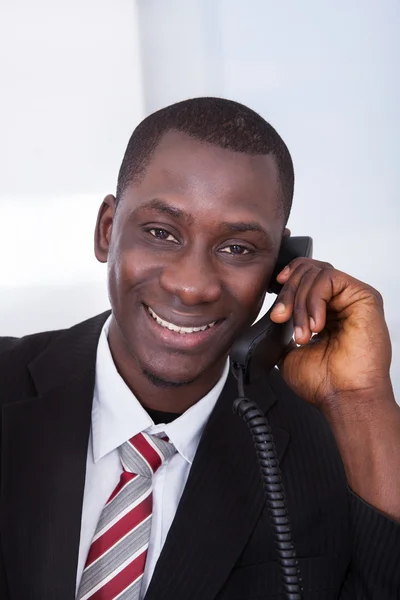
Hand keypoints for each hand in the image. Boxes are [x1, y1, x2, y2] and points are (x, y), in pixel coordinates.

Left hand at [270, 258, 392, 408]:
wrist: (344, 398)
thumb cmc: (325, 383)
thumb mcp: (289, 352)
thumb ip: (283, 330)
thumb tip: (271, 317)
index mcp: (327, 311)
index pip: (306, 277)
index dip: (288, 281)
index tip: (276, 302)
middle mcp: (341, 302)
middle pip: (308, 271)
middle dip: (288, 293)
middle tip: (281, 319)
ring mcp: (352, 298)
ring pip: (316, 273)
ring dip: (300, 302)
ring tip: (303, 332)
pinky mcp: (364, 296)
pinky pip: (330, 279)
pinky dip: (314, 300)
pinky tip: (316, 325)